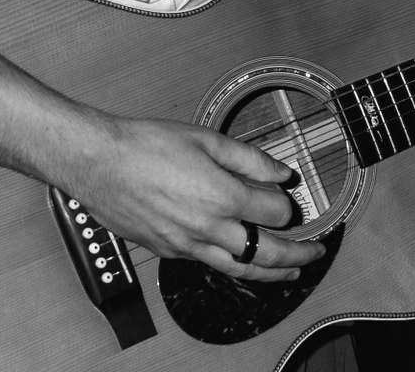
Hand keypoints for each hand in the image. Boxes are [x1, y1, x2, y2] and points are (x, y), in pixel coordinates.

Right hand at [67, 116, 325, 283]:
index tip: (287, 195)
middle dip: (298, 255)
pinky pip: (208, 264)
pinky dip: (232, 265)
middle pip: (266, 253)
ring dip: (271, 274)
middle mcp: (208, 227)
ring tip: (290, 274)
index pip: (275, 212)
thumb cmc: (145, 145)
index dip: (287, 203)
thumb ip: (249, 158)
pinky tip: (238, 260)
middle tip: (315, 252)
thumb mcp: (205, 138)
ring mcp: (187, 245)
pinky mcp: (168, 251)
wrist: (98, 163)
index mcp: (222, 196)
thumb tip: (280, 172)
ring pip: (240, 269)